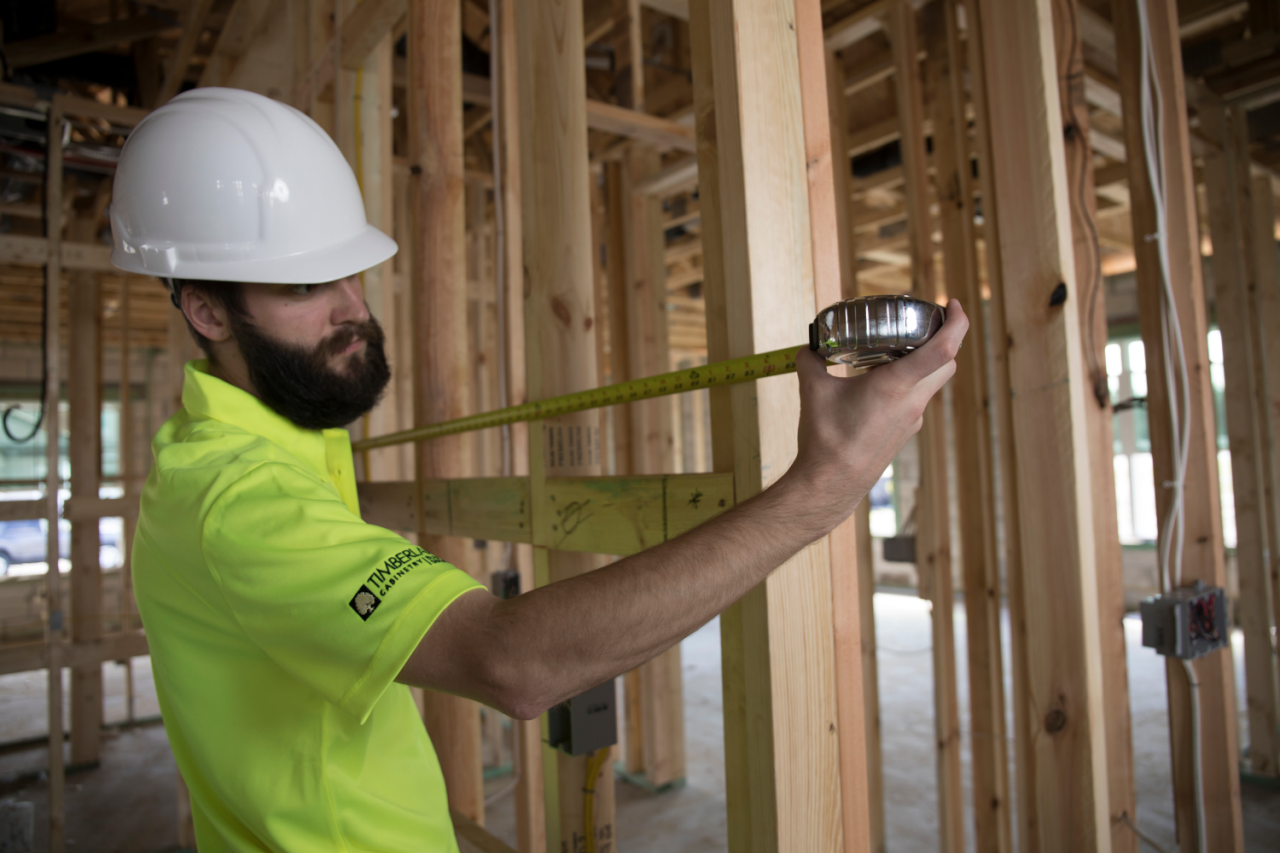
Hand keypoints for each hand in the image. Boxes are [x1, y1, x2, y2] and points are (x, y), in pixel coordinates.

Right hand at [787, 299, 968, 528]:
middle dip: (948, 337)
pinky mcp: (904, 432)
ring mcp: (912, 419)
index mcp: (896, 385)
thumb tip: (808, 348)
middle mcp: (912, 401)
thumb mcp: (813, 392)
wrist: (832, 483)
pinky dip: (911, 382)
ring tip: (902, 348)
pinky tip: (884, 381)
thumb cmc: (826, 439)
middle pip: (948, 363)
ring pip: (935, 381)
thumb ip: (810, 363)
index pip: (945, 348)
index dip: (958, 322)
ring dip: (929, 361)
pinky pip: (917, 399)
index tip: (955, 303)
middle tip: (929, 321)